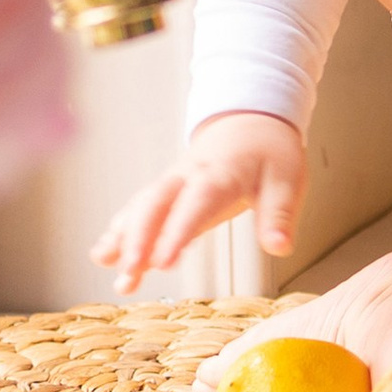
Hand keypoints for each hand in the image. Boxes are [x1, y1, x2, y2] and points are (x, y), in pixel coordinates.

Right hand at [93, 114, 306, 293]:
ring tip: (109, 268)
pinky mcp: (168, 191)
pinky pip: (140, 209)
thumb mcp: (287, 180)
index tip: (161, 263)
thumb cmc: (268, 151)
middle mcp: (189, 177)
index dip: (176, 234)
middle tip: (128, 272)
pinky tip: (105, 255)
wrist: (251, 120)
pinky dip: (121, 231)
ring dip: (123, 238)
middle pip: (156, 205)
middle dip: (138, 238)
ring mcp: (174, 182)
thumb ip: (280, 216)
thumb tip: (279, 247)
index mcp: (220, 174)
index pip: (195, 205)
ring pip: (142, 207)